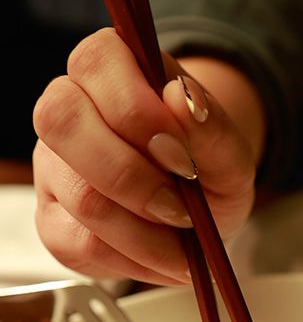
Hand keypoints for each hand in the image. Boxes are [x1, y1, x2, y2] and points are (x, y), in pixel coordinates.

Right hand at [32, 29, 262, 285]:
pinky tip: (163, 255)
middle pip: (63, 123)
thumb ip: (211, 124)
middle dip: (135, 177)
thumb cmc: (208, 168)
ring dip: (147, 232)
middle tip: (183, 207)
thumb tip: (180, 97)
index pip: (96, 62)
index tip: (183, 156)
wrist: (205, 210)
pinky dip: (135, 259)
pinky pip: (82, 244)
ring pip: (82, 197)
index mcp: (108, 67)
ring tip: (185, 240)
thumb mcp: (230, 150)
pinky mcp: (52, 221)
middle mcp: (68, 109)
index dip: (137, 110)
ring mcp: (52, 167)